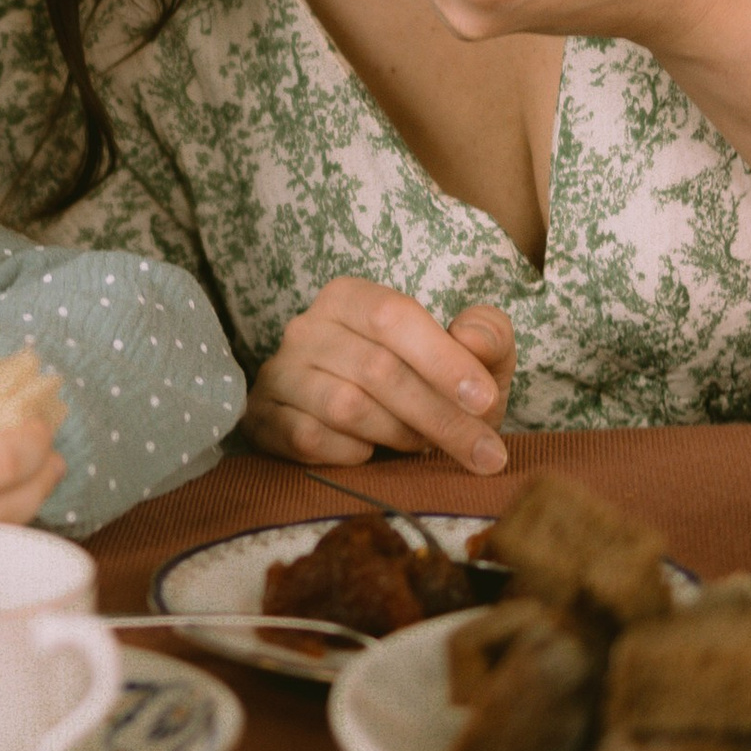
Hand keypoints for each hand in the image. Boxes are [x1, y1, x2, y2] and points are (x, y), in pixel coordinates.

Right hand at [243, 286, 515, 474]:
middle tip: (483, 452)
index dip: (443, 360)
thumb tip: (474, 340)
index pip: (393, 316)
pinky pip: (308, 438)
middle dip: (438, 415)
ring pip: (345, 406)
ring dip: (398, 434)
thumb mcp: (473, 356)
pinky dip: (350, 453)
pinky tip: (371, 453)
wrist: (378, 427)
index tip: (486, 401)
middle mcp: (306, 327)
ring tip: (424, 446)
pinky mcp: (262, 417)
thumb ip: (488, 337)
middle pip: (376, 368)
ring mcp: (279, 372)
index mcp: (351, 297)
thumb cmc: (430, 383)